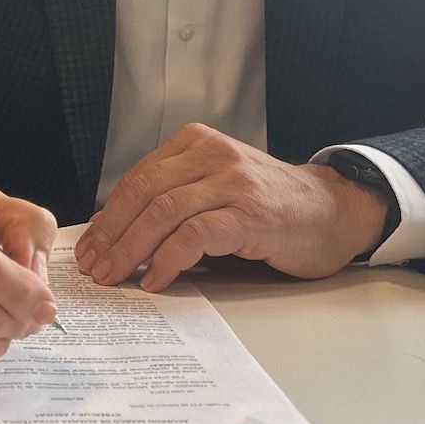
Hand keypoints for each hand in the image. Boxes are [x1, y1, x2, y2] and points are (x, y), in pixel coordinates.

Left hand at [74, 124, 391, 290]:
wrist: (334, 211)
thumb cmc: (272, 207)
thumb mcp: (217, 188)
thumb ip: (176, 199)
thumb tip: (118, 234)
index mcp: (196, 144)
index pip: (138, 178)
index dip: (108, 215)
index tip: (89, 246)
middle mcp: (212, 155)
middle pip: (144, 192)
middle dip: (112, 234)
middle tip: (94, 268)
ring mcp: (233, 182)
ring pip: (163, 212)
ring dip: (131, 249)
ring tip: (115, 277)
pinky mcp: (250, 214)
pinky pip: (194, 235)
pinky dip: (167, 259)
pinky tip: (155, 279)